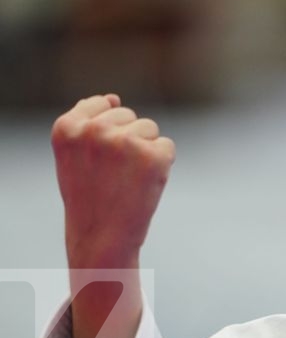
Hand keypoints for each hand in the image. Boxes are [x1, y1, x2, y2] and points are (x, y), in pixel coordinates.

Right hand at [51, 93, 174, 268]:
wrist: (103, 239)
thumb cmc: (89, 198)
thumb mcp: (73, 156)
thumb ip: (86, 123)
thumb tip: (114, 97)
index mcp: (67, 127)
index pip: (102, 105)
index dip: (106, 134)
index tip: (98, 161)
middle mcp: (94, 131)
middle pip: (129, 115)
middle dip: (128, 141)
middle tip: (114, 177)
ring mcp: (124, 142)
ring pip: (149, 128)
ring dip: (145, 152)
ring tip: (128, 181)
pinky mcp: (152, 156)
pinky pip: (167, 146)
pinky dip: (162, 165)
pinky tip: (144, 185)